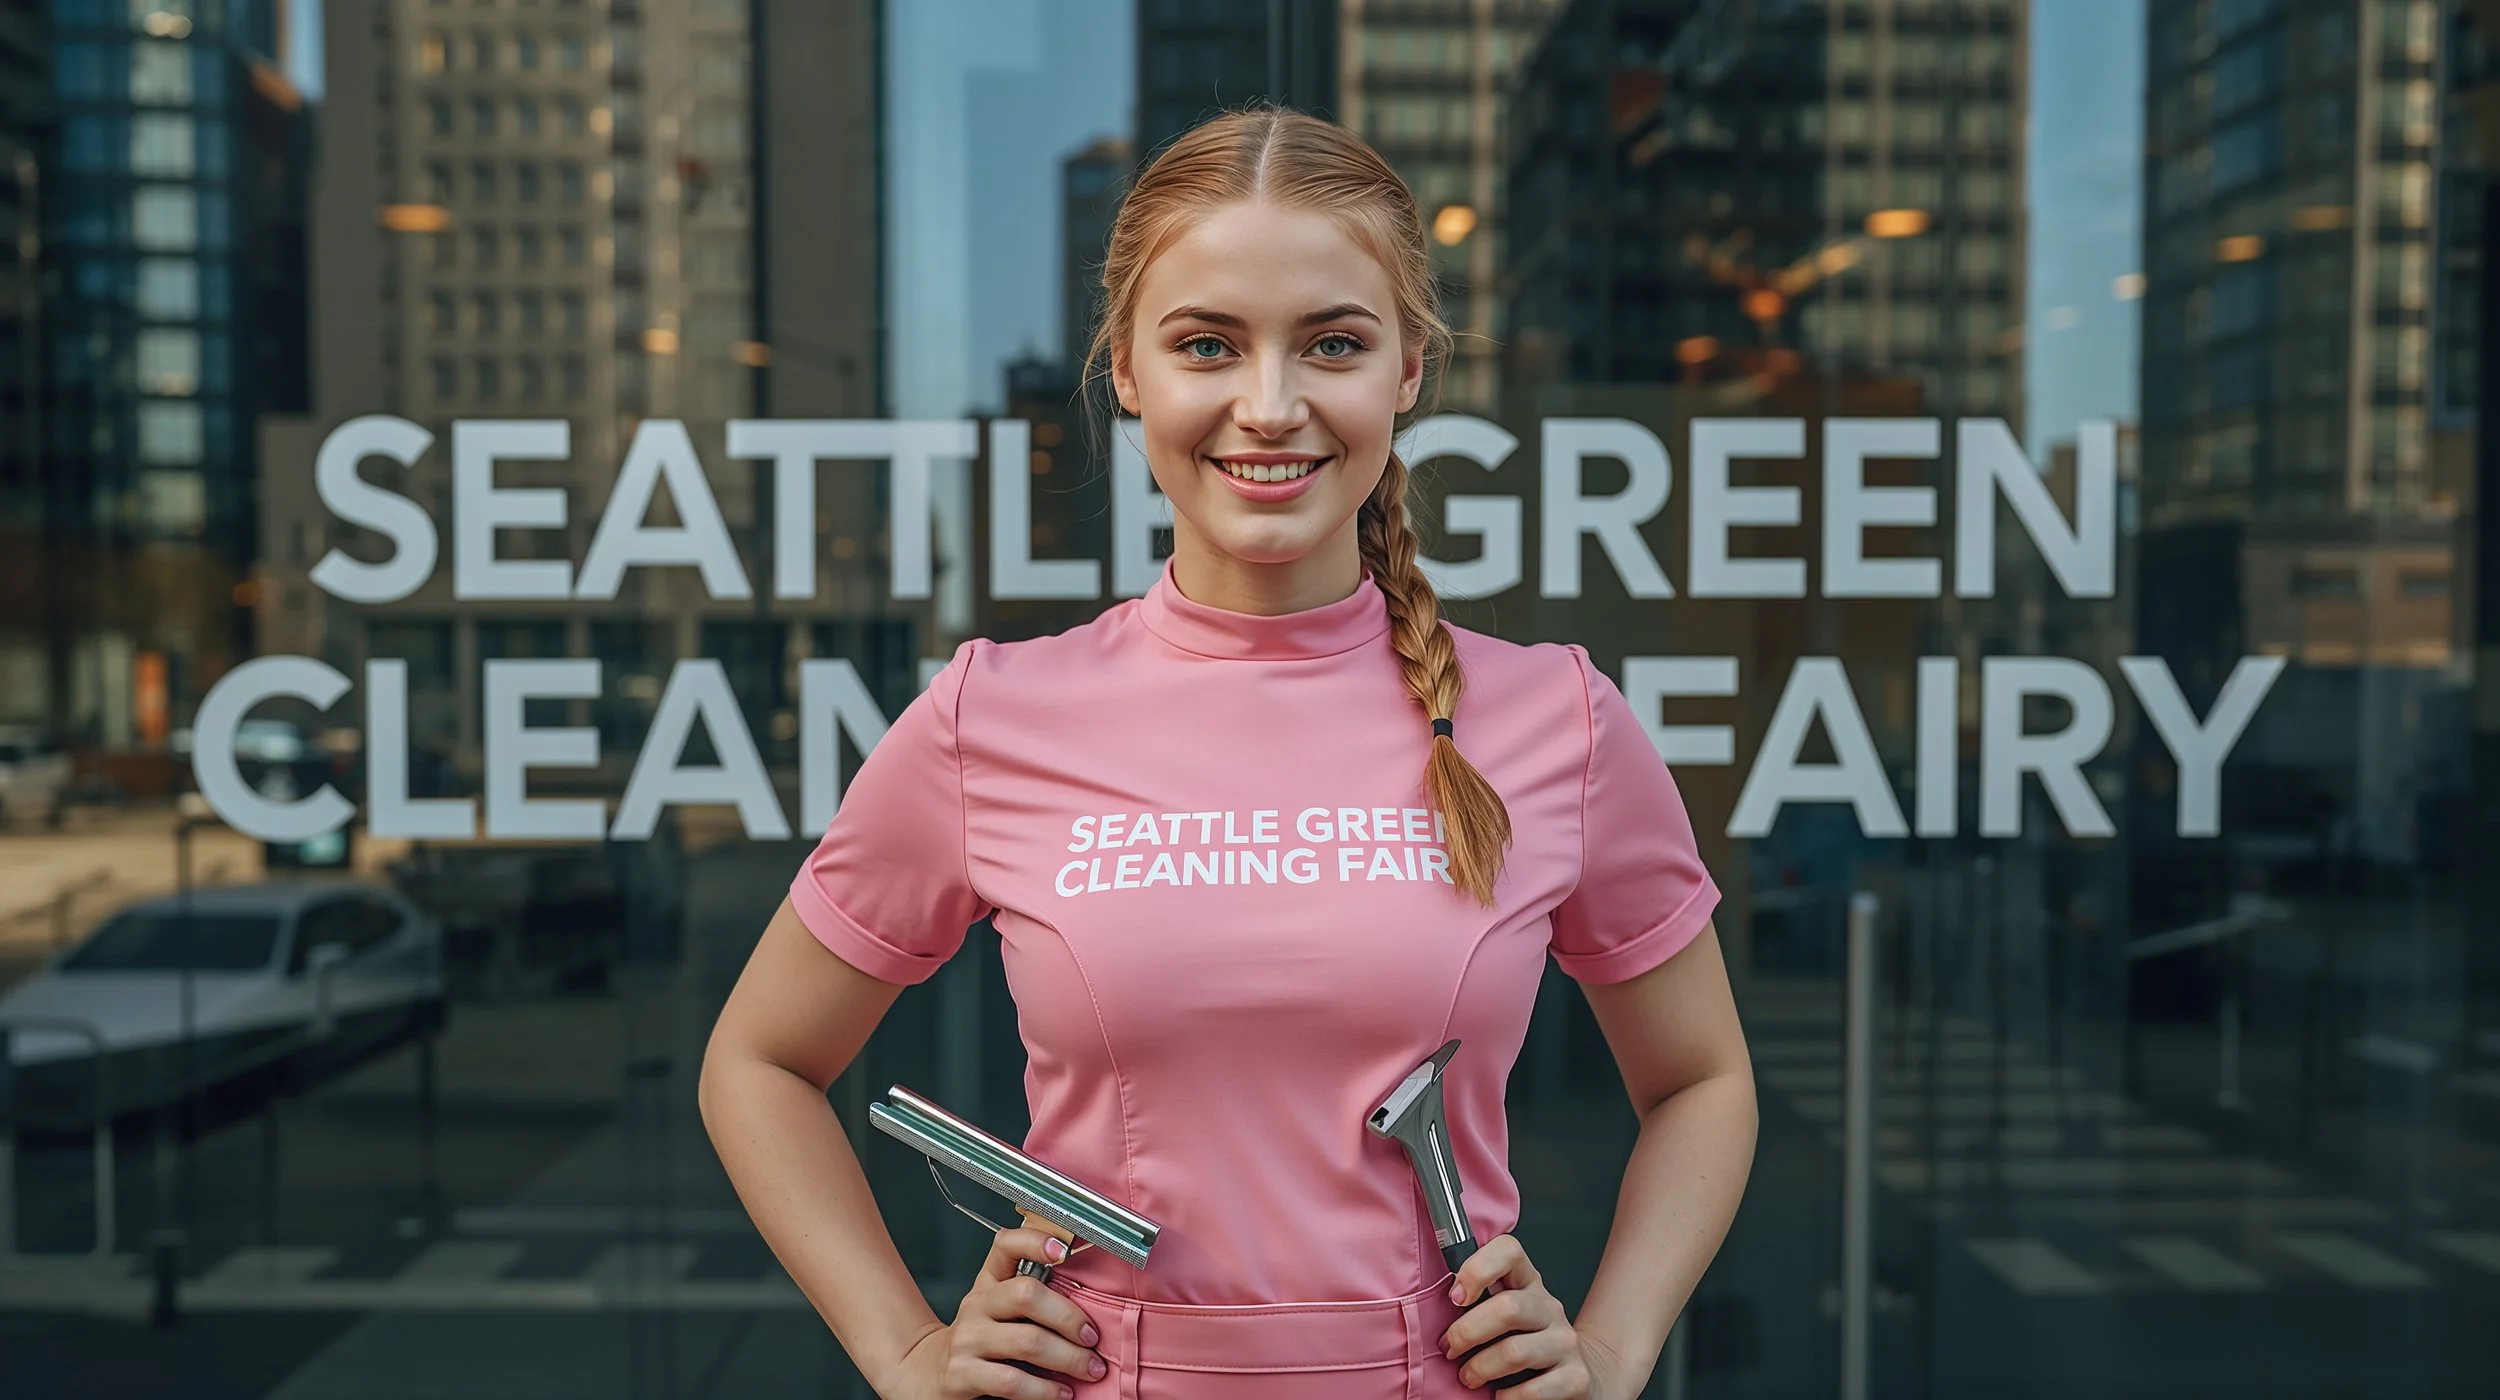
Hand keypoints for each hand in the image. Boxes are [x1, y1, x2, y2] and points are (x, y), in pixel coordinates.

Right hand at [884, 1226, 1106, 1399]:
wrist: (928, 1371)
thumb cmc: (979, 1337)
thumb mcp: (997, 1306)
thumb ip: (1031, 1295)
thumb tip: (1089, 1300)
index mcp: (989, 1281)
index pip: (1006, 1245)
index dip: (1033, 1241)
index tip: (1062, 1250)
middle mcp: (976, 1304)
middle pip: (1026, 1294)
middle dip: (1069, 1317)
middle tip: (1092, 1338)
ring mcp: (968, 1339)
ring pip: (1027, 1341)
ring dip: (1068, 1358)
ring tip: (1089, 1369)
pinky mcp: (962, 1374)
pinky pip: (1012, 1381)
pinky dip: (1045, 1390)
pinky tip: (1061, 1392)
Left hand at [1440, 1234, 1632, 1398]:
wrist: (1573, 1375)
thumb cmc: (1522, 1341)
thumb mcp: (1501, 1311)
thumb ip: (1475, 1300)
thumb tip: (1428, 1306)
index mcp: (1527, 1282)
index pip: (1508, 1250)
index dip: (1478, 1268)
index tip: (1455, 1297)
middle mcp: (1549, 1307)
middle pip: (1508, 1308)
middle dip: (1467, 1332)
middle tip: (1450, 1348)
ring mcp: (1565, 1341)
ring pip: (1515, 1352)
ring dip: (1481, 1368)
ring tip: (1468, 1378)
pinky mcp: (1576, 1377)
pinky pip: (1534, 1391)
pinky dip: (1507, 1397)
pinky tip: (1498, 1397)